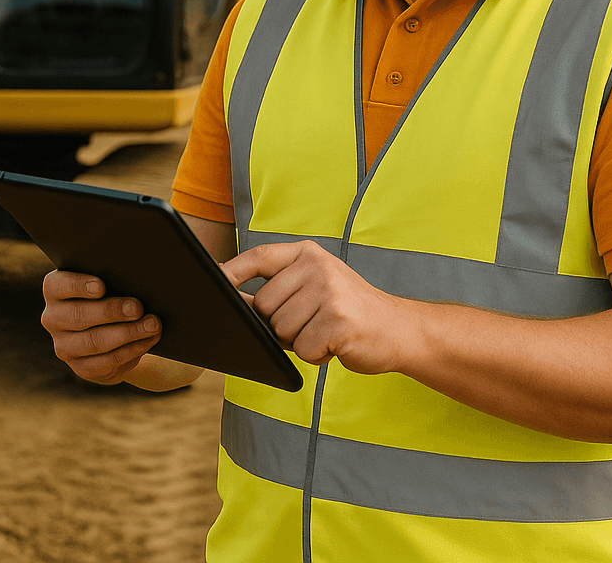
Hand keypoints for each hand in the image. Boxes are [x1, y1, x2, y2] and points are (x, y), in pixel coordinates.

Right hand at [41, 270, 161, 383]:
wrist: (110, 330)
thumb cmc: (111, 293)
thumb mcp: (108, 282)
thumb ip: (113, 278)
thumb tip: (136, 279)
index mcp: (54, 290)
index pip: (58, 285)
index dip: (78, 286)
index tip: (101, 286)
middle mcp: (53, 318)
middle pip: (78, 315)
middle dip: (111, 311)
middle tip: (137, 307)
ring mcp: (64, 346)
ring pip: (94, 341)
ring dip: (127, 333)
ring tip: (152, 325)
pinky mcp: (80, 367)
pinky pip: (107, 361)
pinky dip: (131, 350)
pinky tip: (148, 340)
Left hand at [222, 240, 407, 372]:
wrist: (398, 329)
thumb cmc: (349, 311)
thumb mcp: (315, 287)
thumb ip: (278, 290)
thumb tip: (231, 297)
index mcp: (309, 255)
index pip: (259, 257)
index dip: (232, 271)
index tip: (213, 280)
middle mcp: (318, 268)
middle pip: (264, 306)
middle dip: (280, 325)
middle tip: (312, 323)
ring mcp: (329, 293)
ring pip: (281, 331)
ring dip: (300, 342)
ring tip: (326, 332)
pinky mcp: (338, 322)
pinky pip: (303, 349)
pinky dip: (316, 356)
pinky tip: (336, 344)